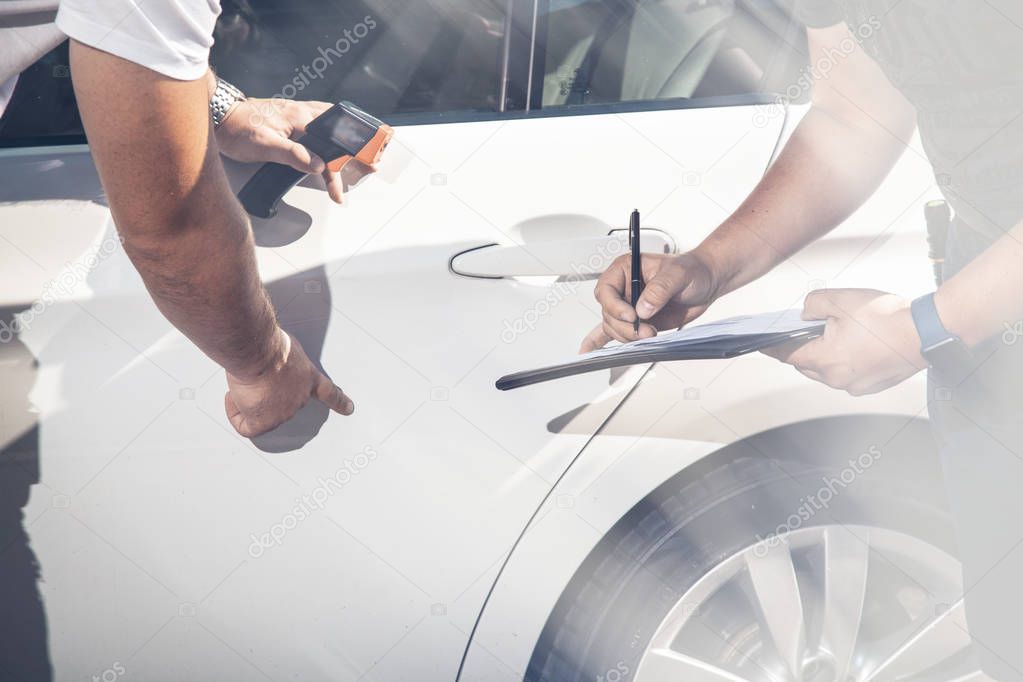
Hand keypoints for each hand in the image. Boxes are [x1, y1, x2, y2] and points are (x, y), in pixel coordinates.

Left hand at [215, 98, 348, 203]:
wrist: (220, 115)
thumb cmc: (238, 130)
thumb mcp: (264, 146)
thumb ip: (293, 155)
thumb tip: (318, 165)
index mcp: (300, 118)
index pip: (328, 147)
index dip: (337, 171)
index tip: (337, 192)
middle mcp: (303, 111)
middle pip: (339, 130)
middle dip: (357, 149)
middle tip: (372, 165)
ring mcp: (298, 111)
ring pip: (332, 122)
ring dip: (347, 136)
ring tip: (361, 150)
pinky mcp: (292, 114)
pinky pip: (321, 118)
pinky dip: (333, 128)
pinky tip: (333, 134)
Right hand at [225, 330, 354, 436]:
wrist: (258, 351)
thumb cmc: (270, 342)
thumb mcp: (287, 345)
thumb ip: (285, 357)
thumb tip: (271, 359)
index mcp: (309, 378)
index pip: (329, 392)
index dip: (339, 402)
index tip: (350, 408)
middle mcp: (300, 399)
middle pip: (280, 402)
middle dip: (264, 391)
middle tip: (253, 373)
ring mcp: (283, 413)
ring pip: (259, 413)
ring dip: (247, 398)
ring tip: (244, 378)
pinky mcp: (263, 422)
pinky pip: (246, 426)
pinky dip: (235, 414)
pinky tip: (234, 397)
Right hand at [580, 251, 720, 352]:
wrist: (706, 282)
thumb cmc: (692, 270)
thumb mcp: (678, 275)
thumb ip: (659, 290)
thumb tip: (642, 309)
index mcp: (626, 269)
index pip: (606, 290)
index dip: (615, 306)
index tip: (632, 316)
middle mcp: (623, 288)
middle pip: (608, 312)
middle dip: (625, 326)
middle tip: (647, 331)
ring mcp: (628, 305)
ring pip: (613, 326)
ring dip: (628, 335)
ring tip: (650, 334)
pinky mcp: (636, 321)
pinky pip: (612, 331)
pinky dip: (599, 341)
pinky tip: (587, 350)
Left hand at [763, 288, 926, 394]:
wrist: (926, 332)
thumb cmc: (886, 318)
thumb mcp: (840, 300)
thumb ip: (813, 305)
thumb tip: (805, 315)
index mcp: (825, 361)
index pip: (787, 355)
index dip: (772, 346)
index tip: (761, 343)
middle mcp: (838, 379)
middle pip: (807, 365)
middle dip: (803, 348)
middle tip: (806, 330)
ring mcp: (857, 385)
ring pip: (828, 371)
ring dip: (826, 355)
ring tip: (837, 333)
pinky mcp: (873, 385)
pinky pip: (849, 374)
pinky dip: (846, 361)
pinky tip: (857, 344)